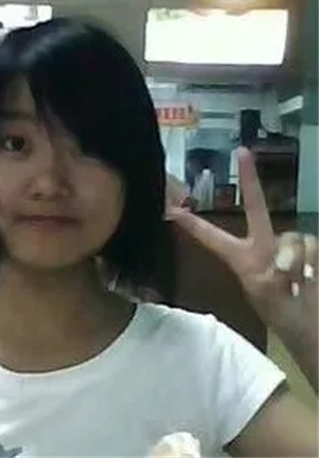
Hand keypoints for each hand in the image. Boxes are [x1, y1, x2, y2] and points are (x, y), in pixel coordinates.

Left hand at [169, 148, 316, 383]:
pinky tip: (309, 278)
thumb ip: (274, 274)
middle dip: (250, 180)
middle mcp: (263, 245)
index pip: (212, 237)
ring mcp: (289, 246)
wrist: (313, 327)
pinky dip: (311, 261)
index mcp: (241, 259)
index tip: (173, 208)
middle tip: (242, 151)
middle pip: (256, 207)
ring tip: (296, 283)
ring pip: (293, 236)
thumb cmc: (283, 316)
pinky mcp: (312, 250)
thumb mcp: (267, 296)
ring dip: (296, 259)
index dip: (194, 224)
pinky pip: (312, 245)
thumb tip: (284, 259)